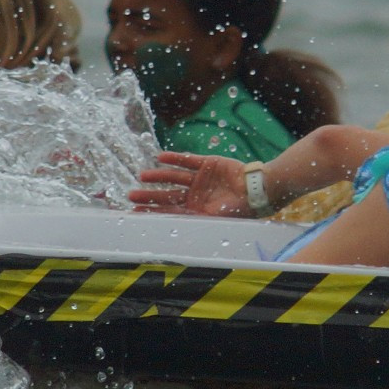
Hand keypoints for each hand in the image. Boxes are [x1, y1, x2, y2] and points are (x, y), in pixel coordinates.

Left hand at [128, 151, 253, 217]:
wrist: (257, 190)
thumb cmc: (239, 209)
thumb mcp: (214, 219)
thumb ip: (194, 220)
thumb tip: (172, 231)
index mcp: (196, 210)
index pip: (169, 211)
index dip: (152, 211)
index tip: (135, 211)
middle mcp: (195, 195)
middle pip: (167, 195)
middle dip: (150, 195)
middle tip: (131, 195)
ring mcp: (200, 179)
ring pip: (174, 177)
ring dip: (158, 176)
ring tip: (142, 176)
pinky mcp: (207, 164)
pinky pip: (187, 160)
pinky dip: (174, 158)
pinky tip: (160, 157)